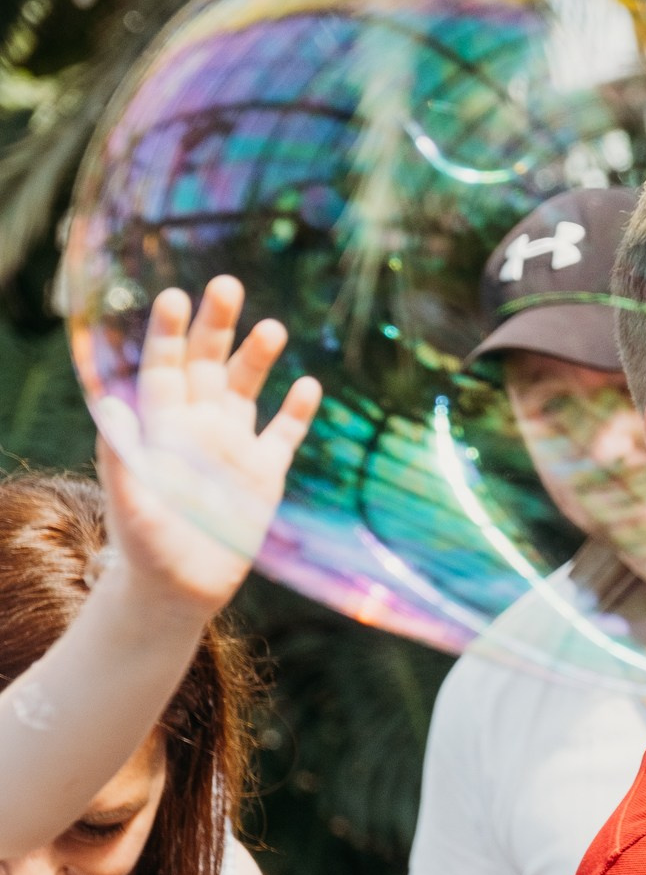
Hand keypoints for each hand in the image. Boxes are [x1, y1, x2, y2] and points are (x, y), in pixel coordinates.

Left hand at [96, 278, 319, 616]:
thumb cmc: (145, 547)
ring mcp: (232, 447)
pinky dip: (296, 410)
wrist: (179, 588)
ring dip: (256, 358)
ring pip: (246, 389)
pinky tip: (308, 384)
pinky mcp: (264, 473)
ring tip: (272, 328)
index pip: (163, 368)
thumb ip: (122, 456)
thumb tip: (109, 406)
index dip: (167, 333)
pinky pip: (283, 433)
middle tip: (226, 285)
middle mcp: (196, 427)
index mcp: (160, 427)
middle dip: (215, 326)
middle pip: (206, 364)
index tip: (174, 296)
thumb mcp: (130, 504)